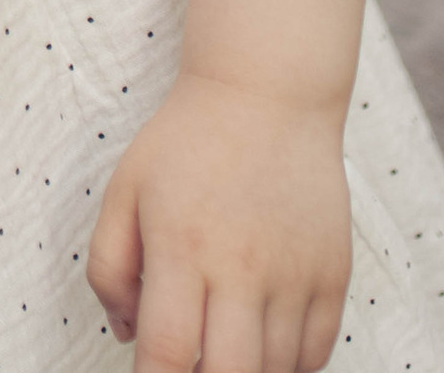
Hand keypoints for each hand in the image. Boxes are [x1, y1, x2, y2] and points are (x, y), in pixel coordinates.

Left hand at [88, 71, 352, 369]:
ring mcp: (296, 277)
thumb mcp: (123, 191)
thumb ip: (109, 266)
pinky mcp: (334, 278)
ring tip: (218, 348)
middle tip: (185, 369)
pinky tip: (259, 346)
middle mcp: (243, 269)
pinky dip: (286, 366)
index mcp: (182, 246)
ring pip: (274, 372)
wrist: (266, 98)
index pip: (169, 351)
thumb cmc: (184, 145)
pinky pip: (315, 356)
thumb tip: (127, 335)